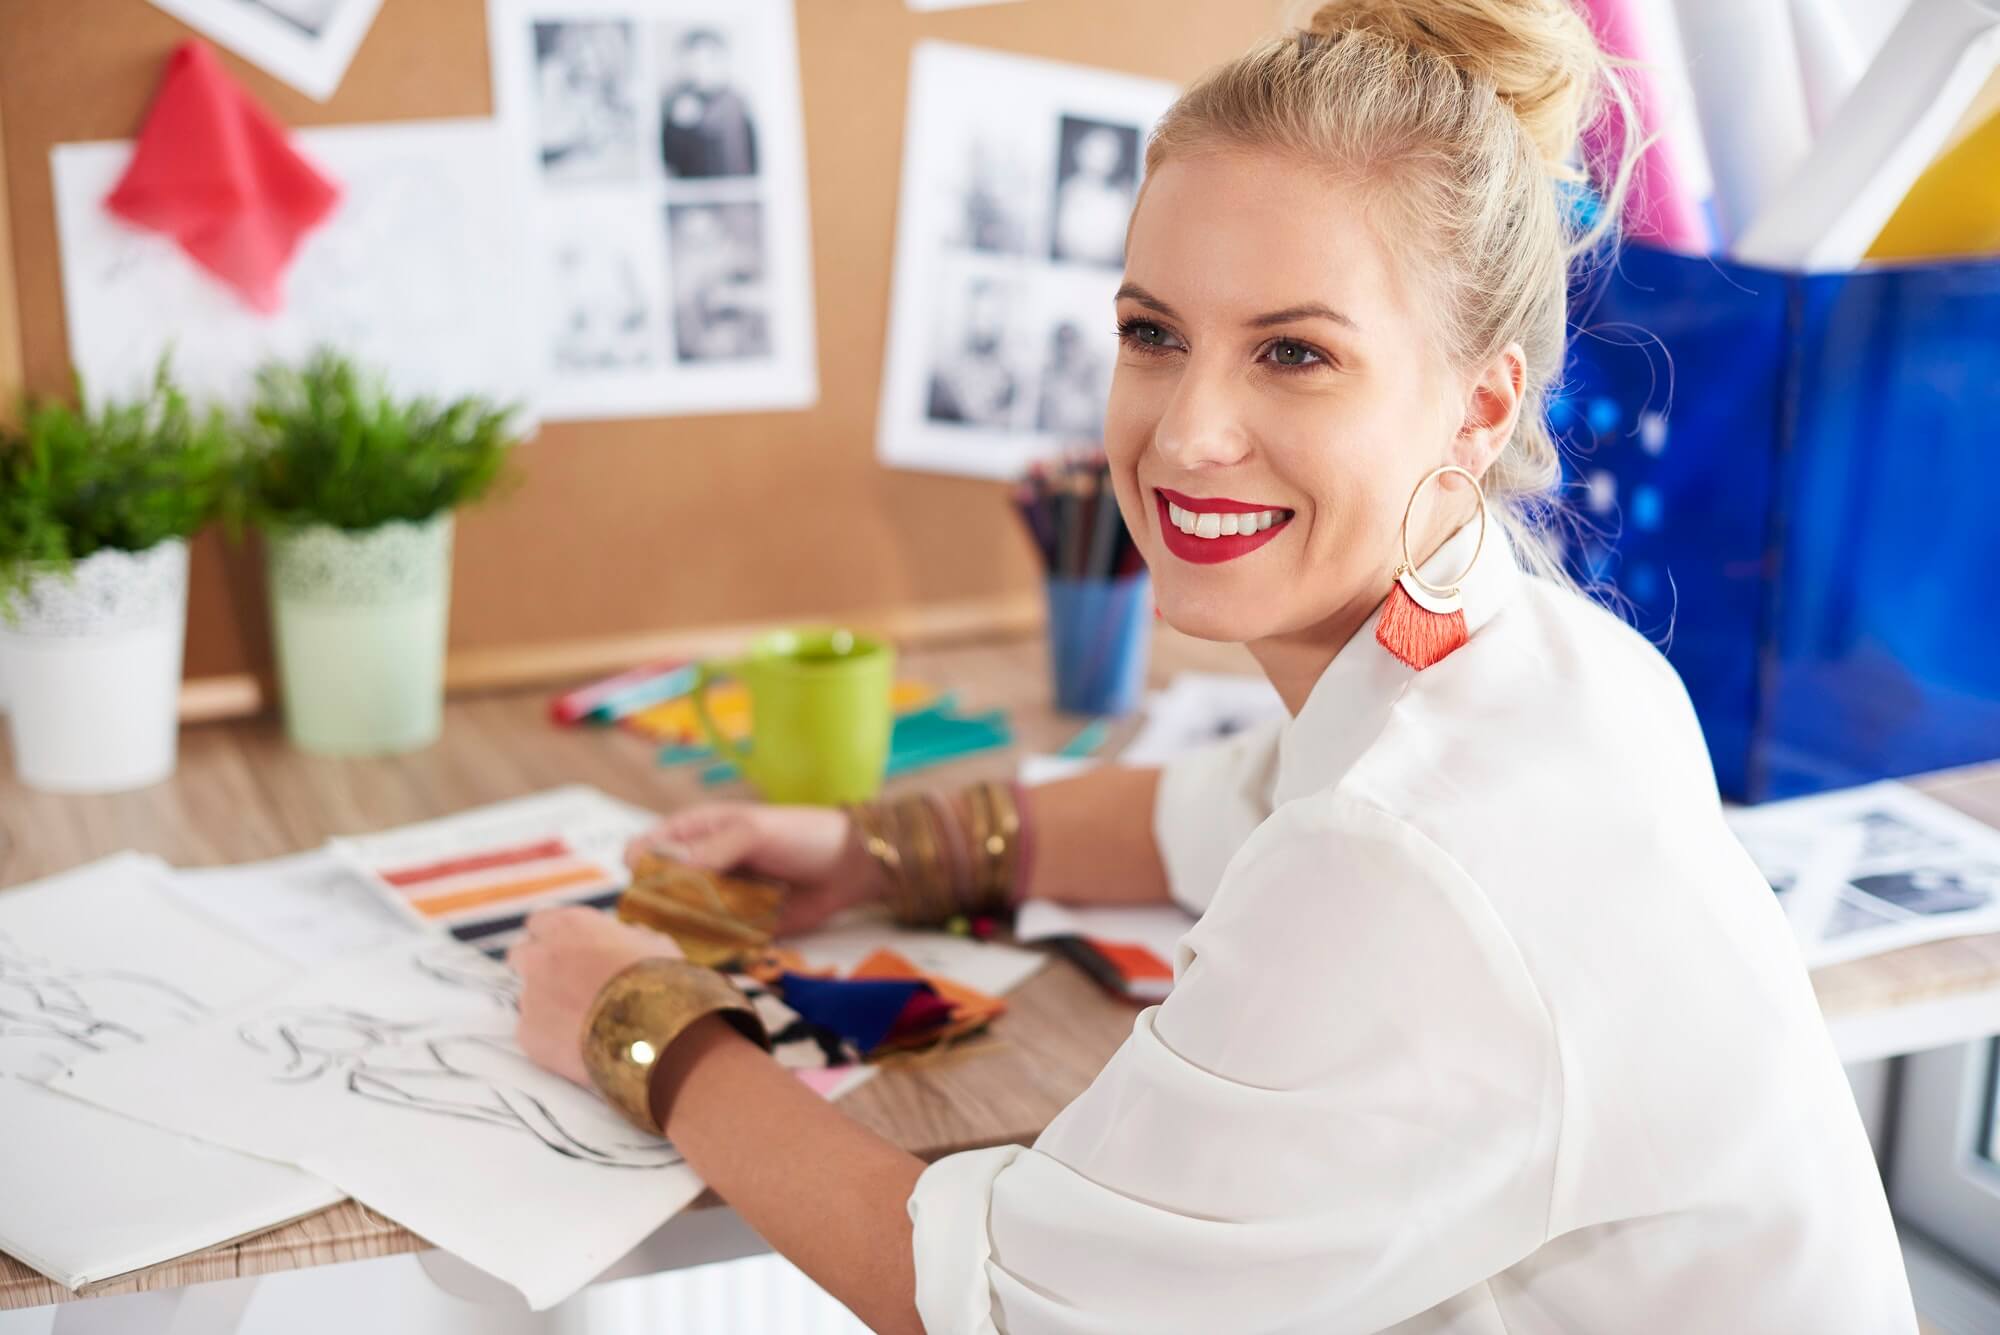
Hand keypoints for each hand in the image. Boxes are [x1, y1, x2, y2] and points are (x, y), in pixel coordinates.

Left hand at [509, 906, 683, 1087]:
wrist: (653, 1035)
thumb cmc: (661, 984)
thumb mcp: (654, 946)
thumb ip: (630, 938)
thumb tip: (631, 937)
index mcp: (569, 925)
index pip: (539, 923)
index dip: (552, 938)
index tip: (565, 950)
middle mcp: (540, 955)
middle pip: (520, 955)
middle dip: (537, 968)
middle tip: (564, 985)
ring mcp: (530, 996)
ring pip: (527, 997)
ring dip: (546, 1005)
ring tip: (580, 1022)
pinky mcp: (528, 1034)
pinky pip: (532, 1033)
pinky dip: (549, 1038)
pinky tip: (577, 1045)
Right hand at [623, 802, 886, 934]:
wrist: (848, 866)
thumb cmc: (799, 835)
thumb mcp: (752, 832)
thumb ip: (709, 850)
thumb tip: (661, 869)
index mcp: (691, 833)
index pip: (641, 853)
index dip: (642, 872)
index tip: (659, 887)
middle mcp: (696, 869)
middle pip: (656, 896)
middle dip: (668, 910)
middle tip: (701, 911)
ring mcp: (714, 901)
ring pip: (680, 925)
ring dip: (695, 931)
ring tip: (731, 922)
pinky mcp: (735, 929)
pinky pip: (712, 945)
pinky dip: (718, 947)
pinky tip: (741, 938)